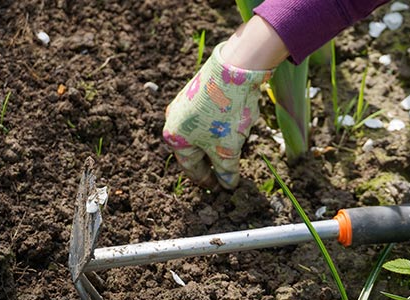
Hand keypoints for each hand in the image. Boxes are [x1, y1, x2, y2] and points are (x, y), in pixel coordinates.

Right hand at [163, 42, 272, 189]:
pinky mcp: (197, 92)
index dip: (207, 180)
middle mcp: (174, 120)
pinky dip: (219, 127)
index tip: (220, 188)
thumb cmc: (225, 114)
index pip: (191, 168)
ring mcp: (184, 104)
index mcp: (175, 138)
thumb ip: (226, 171)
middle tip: (227, 172)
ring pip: (202, 133)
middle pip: (195, 150)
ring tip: (235, 148)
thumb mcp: (227, 149)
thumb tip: (228, 185)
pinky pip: (207, 118)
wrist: (234, 69)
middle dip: (212, 161)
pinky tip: (234, 126)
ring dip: (217, 143)